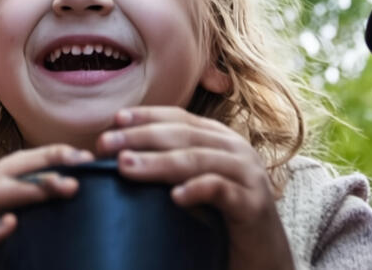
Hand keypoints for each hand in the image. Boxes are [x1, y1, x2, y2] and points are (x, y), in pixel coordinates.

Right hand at [0, 144, 95, 269]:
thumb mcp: (16, 225)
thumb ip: (38, 210)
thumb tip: (75, 192)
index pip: (20, 163)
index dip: (50, 155)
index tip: (84, 159)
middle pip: (6, 171)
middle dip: (42, 168)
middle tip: (75, 179)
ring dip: (25, 190)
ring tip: (54, 190)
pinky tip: (10, 224)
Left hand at [98, 107, 293, 269]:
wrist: (265, 259)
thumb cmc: (223, 221)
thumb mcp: (196, 188)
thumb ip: (172, 171)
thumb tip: (123, 159)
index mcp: (220, 141)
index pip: (180, 118)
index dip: (147, 116)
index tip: (114, 120)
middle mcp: (236, 151)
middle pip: (184, 135)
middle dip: (141, 137)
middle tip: (106, 144)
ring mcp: (248, 176)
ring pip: (199, 160)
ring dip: (159, 162)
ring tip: (126, 166)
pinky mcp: (254, 205)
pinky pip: (223, 192)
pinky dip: (198, 190)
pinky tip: (175, 197)